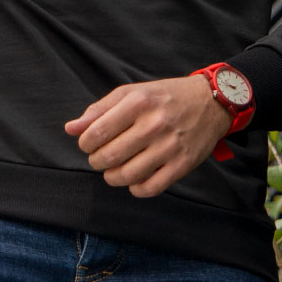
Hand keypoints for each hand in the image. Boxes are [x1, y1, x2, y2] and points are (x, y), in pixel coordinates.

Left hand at [64, 75, 233, 197]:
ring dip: (113, 177)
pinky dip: (136, 188)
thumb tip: (71, 129)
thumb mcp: (131, 93)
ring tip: (114, 170)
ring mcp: (170, 146)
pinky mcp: (183, 164)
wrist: (210, 102)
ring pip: (127, 175)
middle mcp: (154, 124)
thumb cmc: (164, 97)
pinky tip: (135, 179)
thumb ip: (98, 110)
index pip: (96, 133)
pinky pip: (150, 188)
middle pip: (108, 157)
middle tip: (100, 158)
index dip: (85, 144)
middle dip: (97, 162)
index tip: (89, 144)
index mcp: (137, 102)